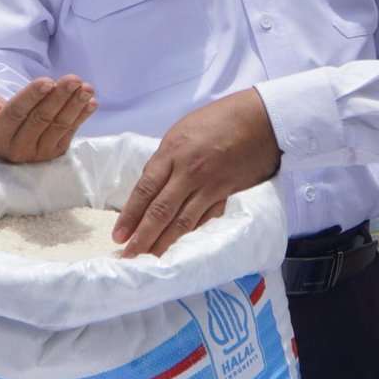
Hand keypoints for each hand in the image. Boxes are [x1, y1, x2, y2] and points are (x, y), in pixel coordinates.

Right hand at [0, 77, 96, 163]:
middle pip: (41, 119)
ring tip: (86, 88)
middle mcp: (17, 149)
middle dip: (59, 97)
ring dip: (74, 106)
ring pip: (58, 126)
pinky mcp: (53, 156)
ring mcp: (37, 155)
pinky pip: (69, 134)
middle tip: (73, 80)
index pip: (15, 114)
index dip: (32, 97)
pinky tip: (90, 102)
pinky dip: (81, 117)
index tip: (47, 81)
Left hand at [114, 88, 280, 257]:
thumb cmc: (218, 119)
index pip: (145, 191)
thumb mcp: (182, 130)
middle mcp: (188, 172)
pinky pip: (206, 219)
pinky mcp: (227, 194)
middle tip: (128, 256)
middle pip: (160, 211)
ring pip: (183, 221)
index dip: (130, 216)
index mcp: (172, 153)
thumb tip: (151, 185)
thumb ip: (165, 159)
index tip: (118, 235)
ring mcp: (210, 186)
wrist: (259, 119)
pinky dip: (192, 234)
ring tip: (151, 259)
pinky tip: (182, 247)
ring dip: (164, 243)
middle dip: (142, 237)